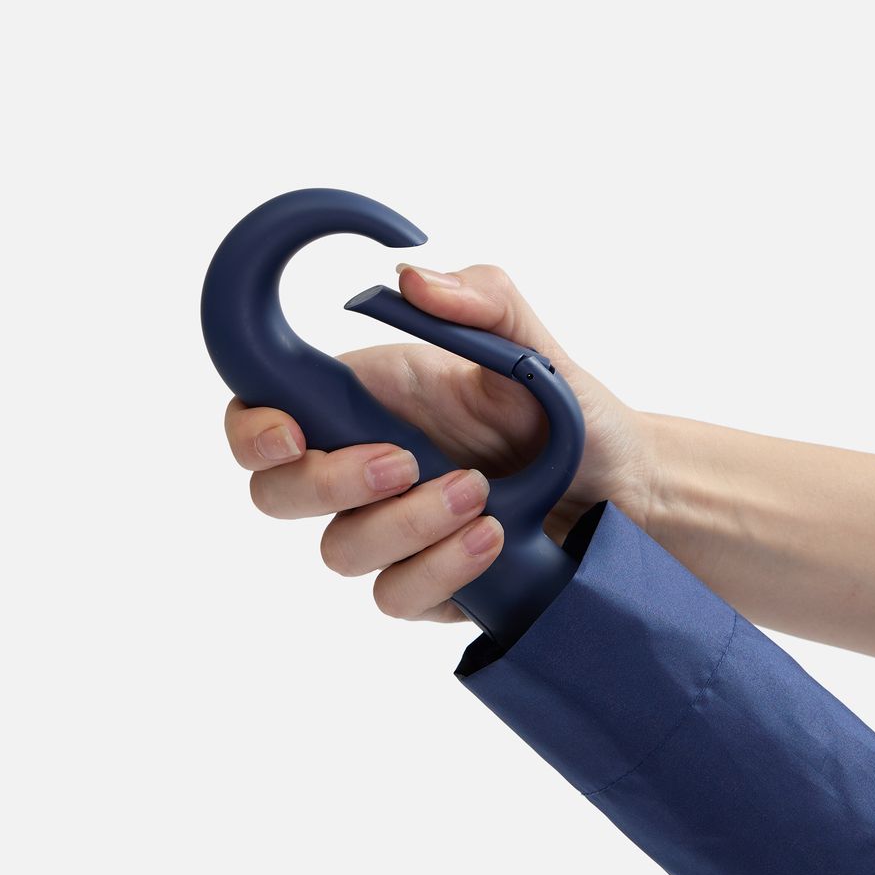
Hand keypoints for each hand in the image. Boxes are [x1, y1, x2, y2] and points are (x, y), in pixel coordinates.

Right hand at [224, 264, 648, 622]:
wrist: (622, 488)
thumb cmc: (573, 414)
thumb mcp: (534, 347)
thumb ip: (481, 300)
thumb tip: (408, 278)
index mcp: (368, 399)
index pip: (265, 412)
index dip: (251, 428)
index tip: (290, 433)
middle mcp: (365, 467)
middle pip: (276, 493)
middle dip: (327, 482)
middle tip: (403, 461)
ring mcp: (390, 530)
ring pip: (338, 552)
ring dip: (404, 524)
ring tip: (480, 495)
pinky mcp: (423, 583)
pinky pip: (394, 595)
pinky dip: (439, 570)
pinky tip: (493, 540)